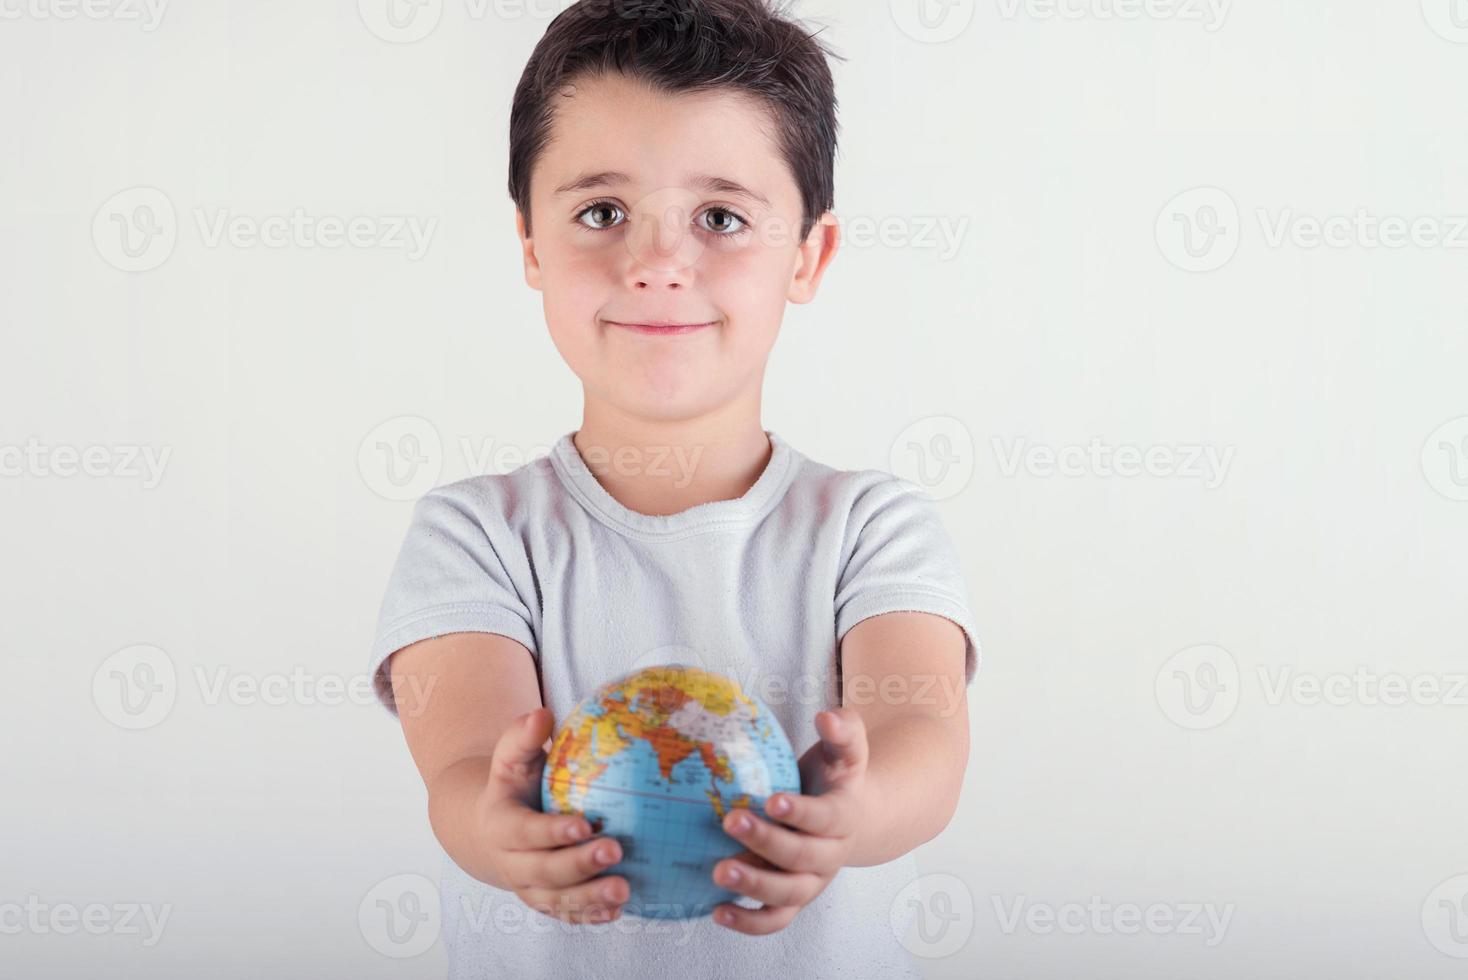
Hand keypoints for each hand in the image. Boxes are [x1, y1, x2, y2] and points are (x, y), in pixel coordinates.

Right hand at [477, 707, 628, 923]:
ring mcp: (529, 887)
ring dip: (589, 897)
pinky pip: (567, 914)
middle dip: (579, 865)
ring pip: (557, 900)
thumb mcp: (511, 758)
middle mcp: (512, 863)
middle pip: (544, 871)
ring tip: (624, 890)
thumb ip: (521, 737)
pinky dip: (589, 915)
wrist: (491, 829)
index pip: (526, 832)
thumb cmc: (514, 785)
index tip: (585, 824)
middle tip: (616, 851)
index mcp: (501, 825)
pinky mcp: (546, 902)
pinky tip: (617, 910)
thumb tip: (542, 714)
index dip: (553, 832)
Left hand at [710, 706, 867, 933]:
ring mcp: (812, 882)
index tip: (771, 800)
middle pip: (801, 857)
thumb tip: (825, 716)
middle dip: (766, 842)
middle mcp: (831, 855)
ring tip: (718, 871)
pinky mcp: (793, 899)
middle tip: (730, 821)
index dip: (800, 812)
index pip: (826, 818)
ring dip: (754, 885)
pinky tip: (717, 912)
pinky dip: (748, 922)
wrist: (852, 816)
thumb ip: (842, 730)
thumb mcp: (846, 749)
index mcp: (845, 817)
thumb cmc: (836, 776)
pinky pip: (774, 919)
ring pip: (787, 894)